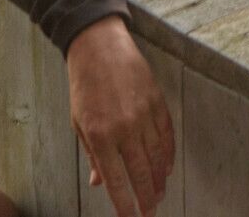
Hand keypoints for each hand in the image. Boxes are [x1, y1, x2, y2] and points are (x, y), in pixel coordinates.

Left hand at [65, 16, 173, 216]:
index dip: (125, 203)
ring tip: (159, 195)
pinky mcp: (157, 101)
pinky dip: (168, 154)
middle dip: (146, 197)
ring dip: (158, 180)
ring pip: (157, 156)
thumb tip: (99, 182)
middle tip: (150, 212)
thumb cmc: (85, 87)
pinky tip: (166, 168)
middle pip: (140, 172)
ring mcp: (143, 114)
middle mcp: (124, 128)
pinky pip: (166, 134)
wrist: (99, 48)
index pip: (116, 179)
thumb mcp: (80, 123)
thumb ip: (92, 155)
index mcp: (100, 135)